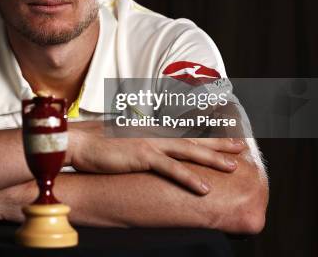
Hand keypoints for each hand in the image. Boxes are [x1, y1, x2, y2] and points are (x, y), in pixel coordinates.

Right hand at [68, 121, 245, 194]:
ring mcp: (149, 143)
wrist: (77, 140)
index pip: (182, 132)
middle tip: (240, 146)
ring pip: (189, 151)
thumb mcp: (120, 140)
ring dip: (213, 158)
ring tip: (234, 167)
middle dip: (218, 142)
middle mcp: (153, 133)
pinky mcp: (142, 156)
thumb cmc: (94, 143)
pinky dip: (190, 179)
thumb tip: (142, 150)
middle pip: (192, 138)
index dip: (204, 134)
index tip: (222, 136)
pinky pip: (171, 169)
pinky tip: (205, 188)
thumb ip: (135, 142)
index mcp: (149, 129)